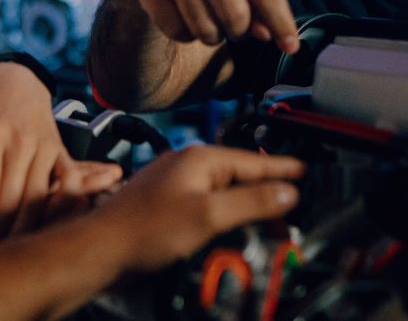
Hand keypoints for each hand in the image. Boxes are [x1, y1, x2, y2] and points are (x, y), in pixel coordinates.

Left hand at [0, 61, 89, 254]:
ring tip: (13, 249)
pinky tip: (52, 225)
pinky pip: (65, 182)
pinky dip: (59, 204)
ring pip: (38, 196)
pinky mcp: (59, 148)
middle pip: (12, 198)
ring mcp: (43, 144)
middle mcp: (20, 140)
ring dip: (26, 227)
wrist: (15, 80)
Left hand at [91, 145, 304, 274]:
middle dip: (267, 195)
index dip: (282, 169)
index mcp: (199, 159)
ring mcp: (174, 184)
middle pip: (240, 177)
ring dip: (246, 209)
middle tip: (290, 215)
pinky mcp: (166, 205)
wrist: (102, 248)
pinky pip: (206, 205)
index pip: (253, 161)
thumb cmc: (144, 229)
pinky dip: (224, 217)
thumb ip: (252, 201)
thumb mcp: (208, 215)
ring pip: (223, 193)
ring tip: (267, 227)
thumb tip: (286, 192)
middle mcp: (187, 166)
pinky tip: (229, 231)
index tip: (305, 171)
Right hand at [136, 0, 299, 51]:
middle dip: (239, 31)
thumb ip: (260, 5)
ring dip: (212, 36)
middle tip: (234, 26)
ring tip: (207, 19)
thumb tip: (268, 34)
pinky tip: (184, 16)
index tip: (291, 47)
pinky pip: (178, 32)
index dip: (281, 22)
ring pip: (206, 29)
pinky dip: (186, 34)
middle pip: (236, 16)